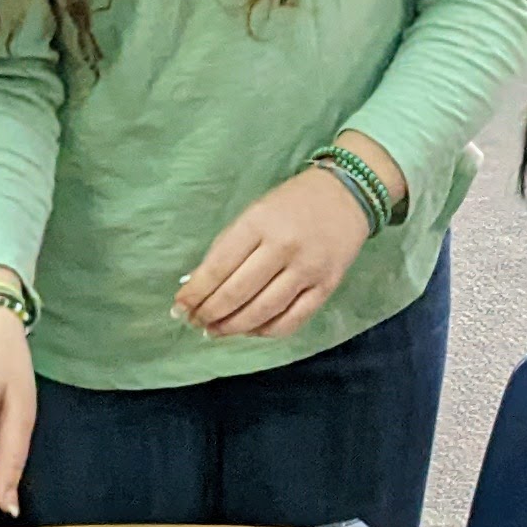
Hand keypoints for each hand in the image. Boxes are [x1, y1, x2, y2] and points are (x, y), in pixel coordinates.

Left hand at [176, 159, 380, 338]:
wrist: (346, 196)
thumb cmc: (291, 204)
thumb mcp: (254, 213)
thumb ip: (227, 248)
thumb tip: (197, 286)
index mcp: (259, 223)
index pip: (218, 267)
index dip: (195, 293)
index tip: (179, 308)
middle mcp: (283, 247)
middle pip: (237, 293)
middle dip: (209, 313)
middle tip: (195, 322)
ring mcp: (308, 270)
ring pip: (262, 312)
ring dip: (233, 327)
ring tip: (215, 331)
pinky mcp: (326, 287)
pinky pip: (291, 320)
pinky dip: (265, 331)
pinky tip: (249, 330)